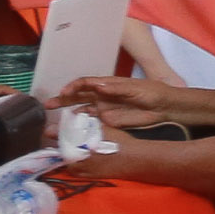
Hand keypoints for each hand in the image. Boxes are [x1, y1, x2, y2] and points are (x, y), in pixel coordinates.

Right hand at [51, 75, 170, 126]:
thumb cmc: (153, 93)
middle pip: (78, 97)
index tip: (64, 92)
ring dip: (67, 114)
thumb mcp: (136, 89)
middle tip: (47, 106)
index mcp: (107, 84)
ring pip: (81, 110)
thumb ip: (116, 88)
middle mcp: (102, 96)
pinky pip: (91, 123)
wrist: (166, 108)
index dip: (73, 86)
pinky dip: (80, 125)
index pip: (85, 83)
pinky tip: (70, 130)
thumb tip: (97, 86)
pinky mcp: (108, 121)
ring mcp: (104, 109)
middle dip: (62, 100)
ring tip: (53, 121)